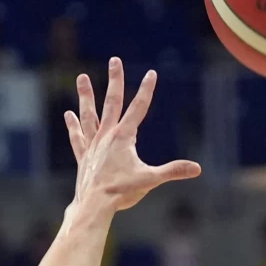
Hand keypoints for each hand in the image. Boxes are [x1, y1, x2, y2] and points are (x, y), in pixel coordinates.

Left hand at [64, 58, 201, 211]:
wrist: (94, 204)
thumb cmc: (122, 192)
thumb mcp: (150, 180)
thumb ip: (173, 171)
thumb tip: (197, 169)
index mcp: (124, 137)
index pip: (138, 108)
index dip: (146, 90)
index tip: (151, 73)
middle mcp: (107, 135)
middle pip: (112, 102)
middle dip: (115, 80)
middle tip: (115, 61)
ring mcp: (93, 144)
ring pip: (89, 114)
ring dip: (86, 96)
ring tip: (82, 77)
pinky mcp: (84, 156)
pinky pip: (78, 136)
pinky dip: (74, 126)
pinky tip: (68, 114)